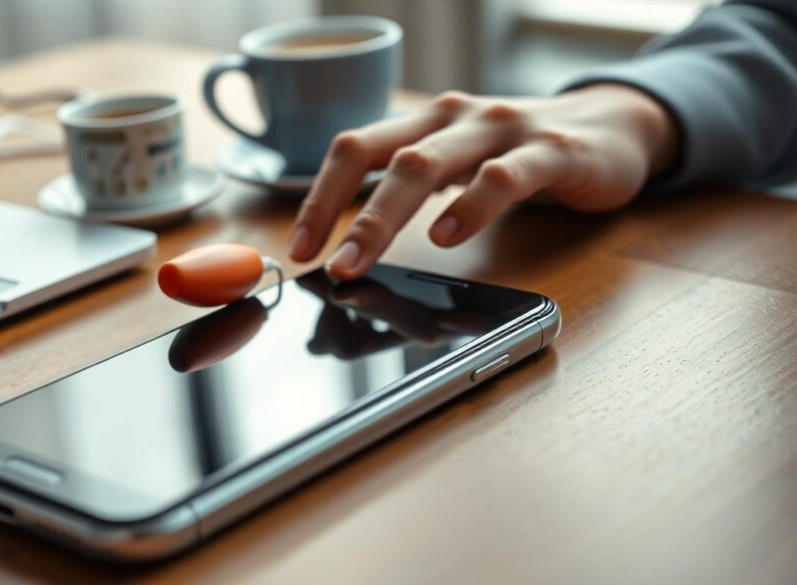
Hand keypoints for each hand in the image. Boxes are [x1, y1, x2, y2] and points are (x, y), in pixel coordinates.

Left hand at [288, 84, 678, 279]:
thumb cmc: (520, 155)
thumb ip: (413, 193)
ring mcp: (503, 131)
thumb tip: (351, 248)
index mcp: (426, 124)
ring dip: (385, 215)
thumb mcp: (458, 166)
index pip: (357, 148)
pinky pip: (504, 176)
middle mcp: (456, 118)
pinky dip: (470, 205)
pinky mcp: (552, 153)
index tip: (300, 246)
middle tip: (324, 264)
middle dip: (343, 212)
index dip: (320, 195)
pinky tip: (447, 236)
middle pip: (386, 156)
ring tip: (359, 259)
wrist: (614, 127)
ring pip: (430, 164)